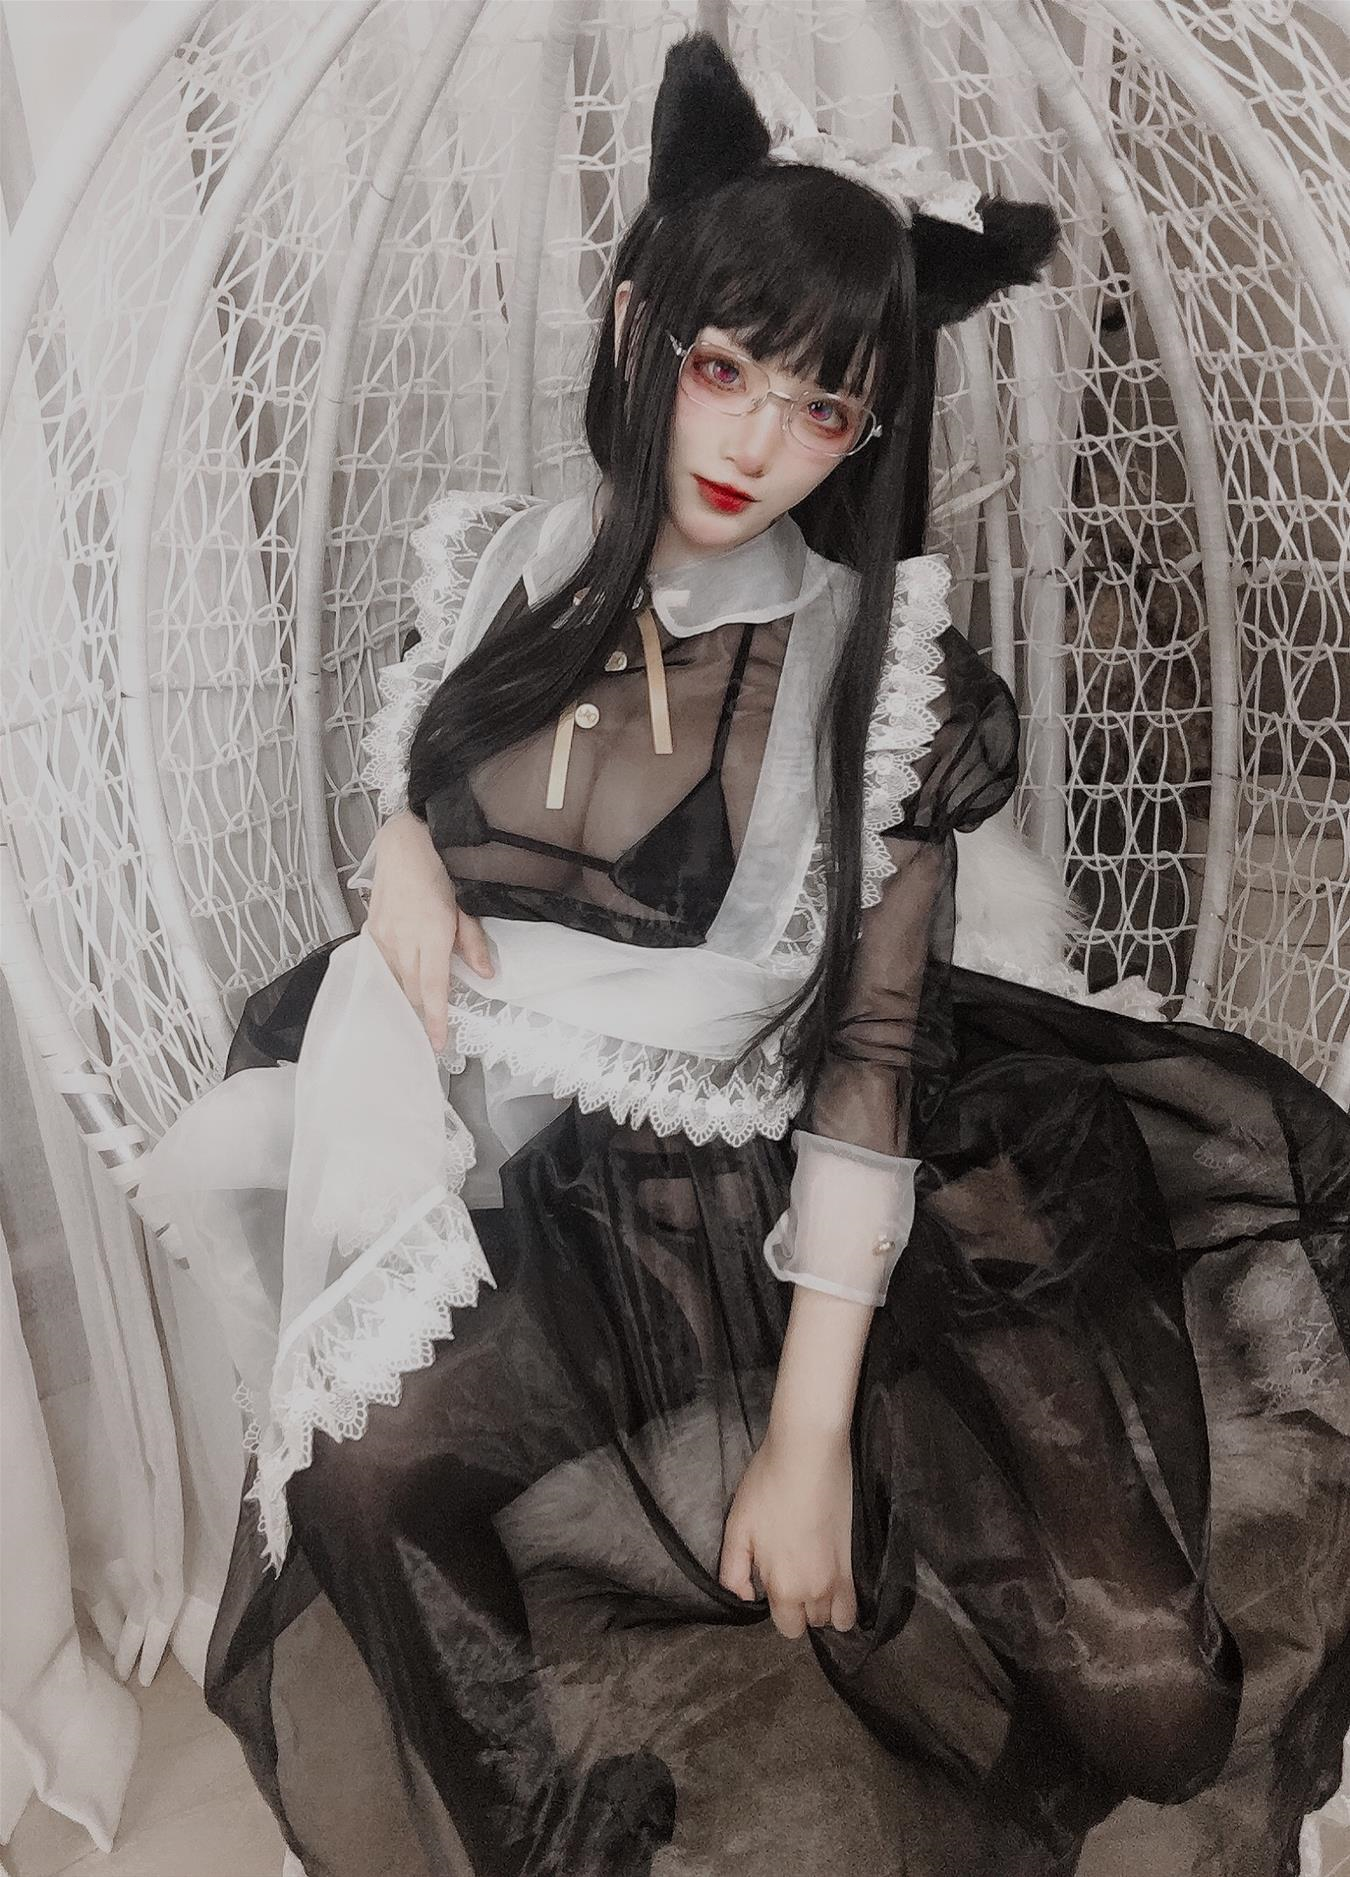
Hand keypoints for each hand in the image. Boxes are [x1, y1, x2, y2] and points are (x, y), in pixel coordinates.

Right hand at [365, 810, 493, 1051]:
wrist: (405, 845)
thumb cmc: (441, 870)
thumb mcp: (466, 904)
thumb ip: (473, 942)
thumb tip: (485, 974)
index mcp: (433, 934)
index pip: (433, 988)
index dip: (436, 1019)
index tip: (437, 1043)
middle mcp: (405, 939)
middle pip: (412, 989)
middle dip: (422, 1011)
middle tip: (431, 1028)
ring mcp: (384, 935)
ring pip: (395, 978)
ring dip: (407, 993)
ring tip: (416, 1005)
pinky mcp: (372, 930)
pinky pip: (382, 963)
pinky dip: (393, 974)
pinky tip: (400, 977)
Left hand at [718, 1423, 857, 1639]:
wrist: (808, 1453)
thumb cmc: (767, 1486)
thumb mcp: (737, 1528)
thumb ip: (734, 1573)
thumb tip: (748, 1598)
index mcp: (784, 1588)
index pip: (787, 1628)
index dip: (778, 1609)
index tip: (773, 1582)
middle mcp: (816, 1591)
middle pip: (812, 1622)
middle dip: (800, 1607)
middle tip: (791, 1572)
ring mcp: (841, 1576)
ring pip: (836, 1617)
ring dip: (824, 1604)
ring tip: (812, 1575)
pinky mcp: (856, 1558)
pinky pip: (856, 1602)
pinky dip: (844, 1599)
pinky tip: (831, 1575)